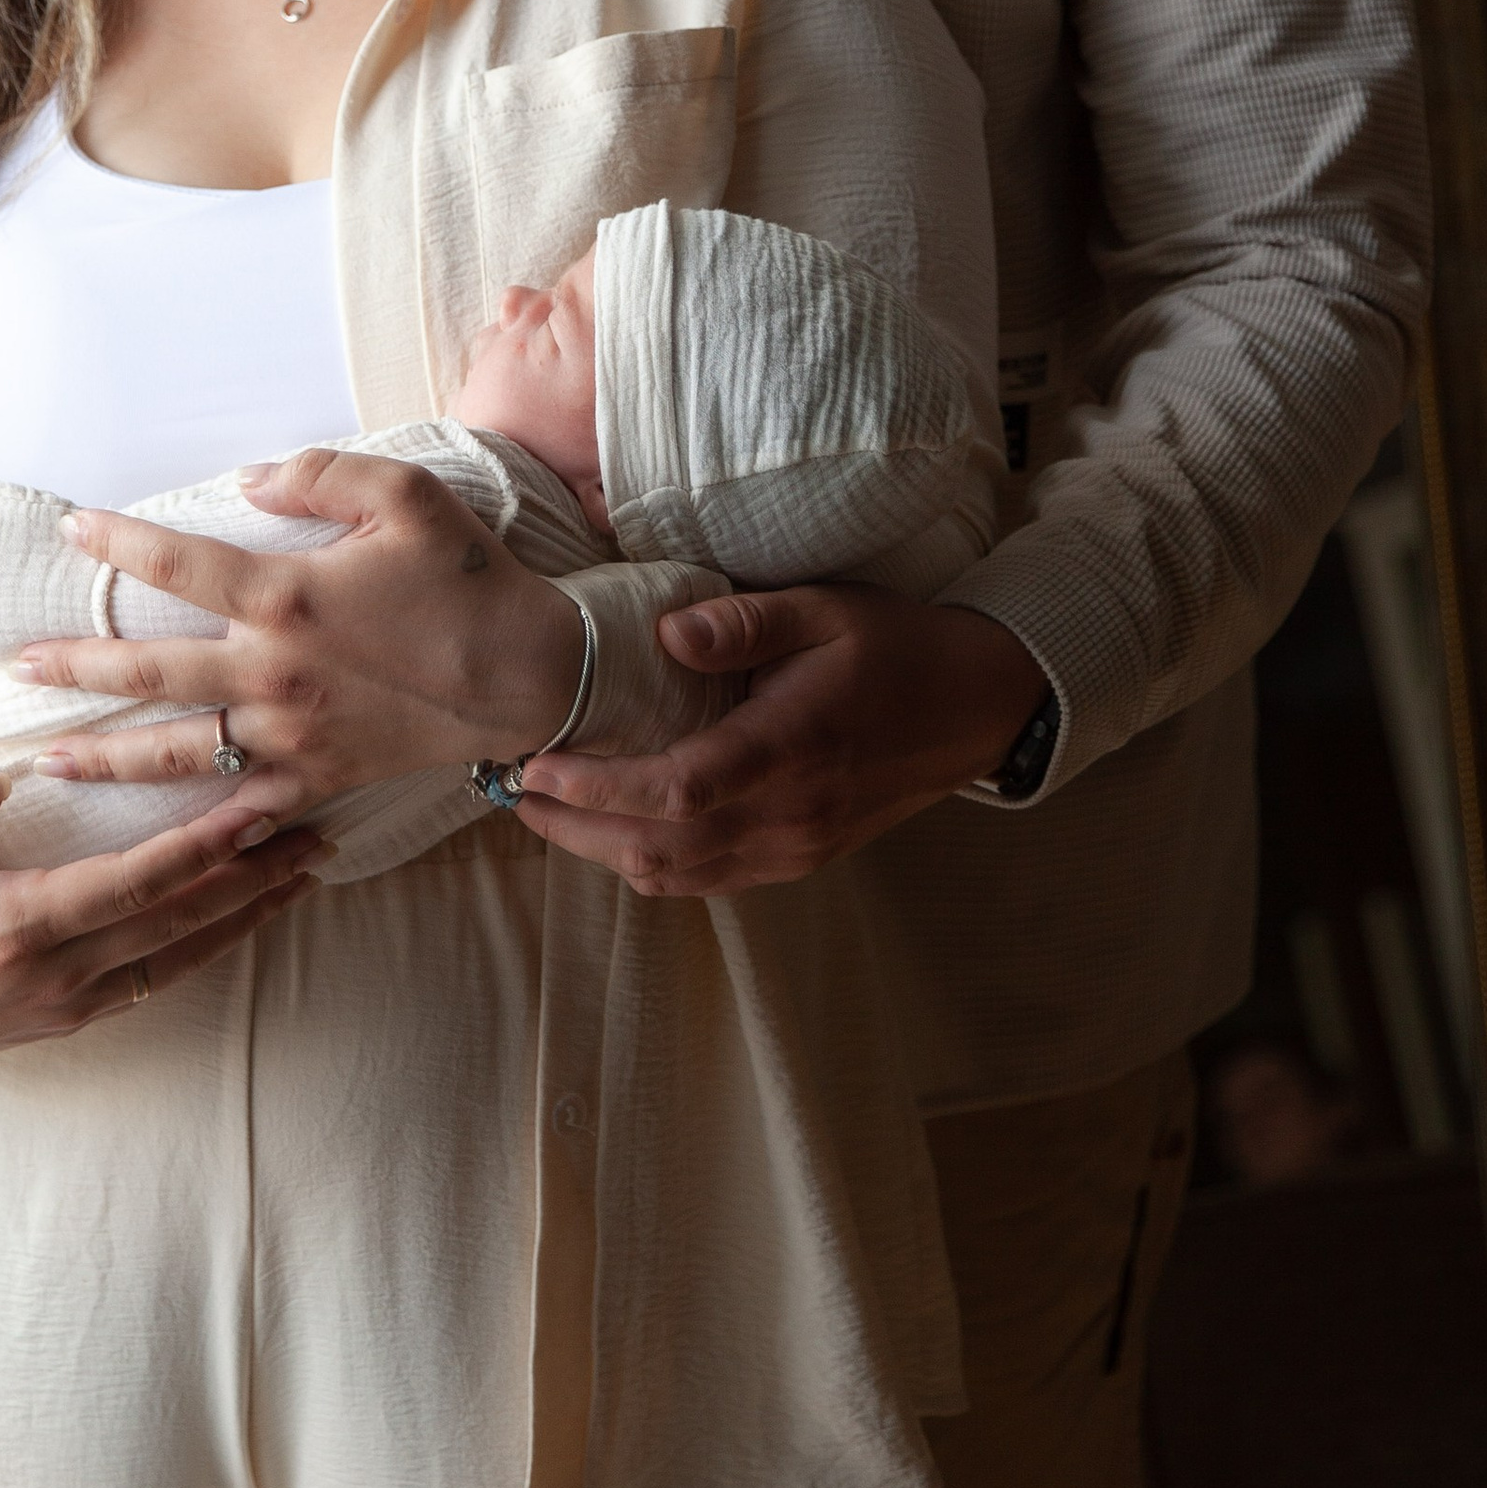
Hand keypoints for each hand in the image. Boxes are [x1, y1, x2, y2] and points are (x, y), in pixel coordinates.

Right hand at [0, 765, 329, 1076]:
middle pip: (179, 920)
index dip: (202, 846)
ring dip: (248, 912)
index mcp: (14, 924)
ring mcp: (67, 1002)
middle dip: (254, 876)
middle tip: (318, 831)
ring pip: (181, 955)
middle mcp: (56, 971)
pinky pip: (158, 978)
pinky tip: (242, 918)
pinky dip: (210, 944)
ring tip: (305, 871)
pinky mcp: (67, 1017)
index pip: (132, 882)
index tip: (259, 806)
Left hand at [10, 448, 585, 819]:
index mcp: (287, 597)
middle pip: (149, 673)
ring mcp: (291, 736)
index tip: (70, 530)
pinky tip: (151, 827)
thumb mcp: (406, 495)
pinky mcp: (317, 780)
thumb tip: (247, 478)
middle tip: (18, 665)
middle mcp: (274, 672)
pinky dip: (190, 819)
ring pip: (174, 753)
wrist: (530, 677)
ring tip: (50, 759)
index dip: (117, 545)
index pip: (177, 565)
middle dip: (77, 668)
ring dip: (104, 756)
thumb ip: (320, 476)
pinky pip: (240, 806)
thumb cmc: (470, 580)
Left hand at [515, 585, 1048, 898]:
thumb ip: (745, 621)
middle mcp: (790, 817)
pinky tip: (617, 827)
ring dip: (603, 851)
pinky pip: (709, 879)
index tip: (536, 766)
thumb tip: (665, 632)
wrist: (975, 707)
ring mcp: (796, 848)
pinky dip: (652, 862)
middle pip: (661, 850)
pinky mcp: (800, 858)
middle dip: (574, 828)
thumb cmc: (895, 647)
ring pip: (679, 875)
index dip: (597, 789)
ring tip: (545, 810)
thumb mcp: (825, 608)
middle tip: (511, 790)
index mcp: (791, 751)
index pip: (676, 792)